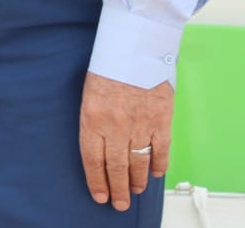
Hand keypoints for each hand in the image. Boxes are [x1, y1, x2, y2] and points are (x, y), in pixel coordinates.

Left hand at [79, 72, 173, 209]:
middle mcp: (115, 125)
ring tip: (134, 191)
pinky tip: (153, 173)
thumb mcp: (88, 93)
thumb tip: (97, 147)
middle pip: (116, 166)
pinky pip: (160, 149)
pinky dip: (158, 164)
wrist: (134, 46)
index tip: (99, 196)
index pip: (92, 159)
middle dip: (117, 189)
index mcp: (92, 118)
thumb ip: (93, 121)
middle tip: (119, 203)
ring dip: (136, 180)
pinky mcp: (161, 119)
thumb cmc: (107, 66)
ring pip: (139, 162)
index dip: (96, 180)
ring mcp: (140, 123)